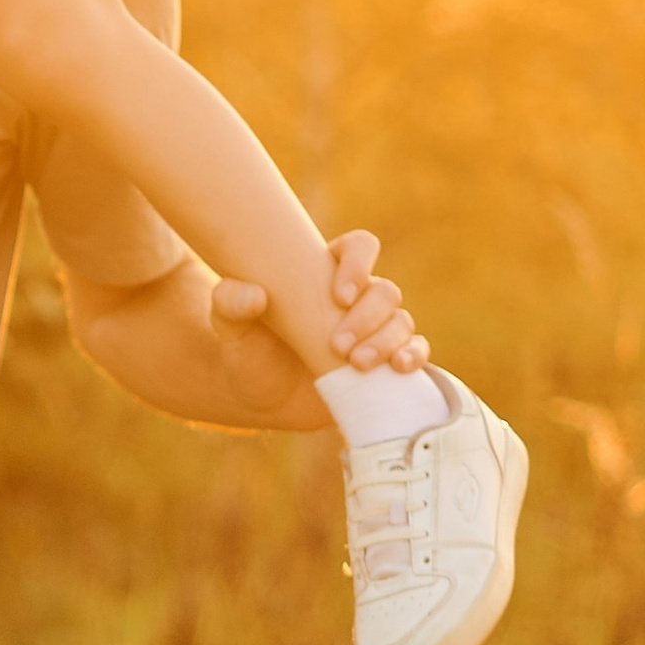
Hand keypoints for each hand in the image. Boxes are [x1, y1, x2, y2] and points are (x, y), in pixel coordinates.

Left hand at [210, 230, 424, 376]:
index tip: (340, 295)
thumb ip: (229, 304)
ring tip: (357, 364)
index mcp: (326, 272)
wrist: (259, 397)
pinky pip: (415, 351)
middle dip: (366, 318)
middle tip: (337, 345)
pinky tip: (400, 366)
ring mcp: (375, 331)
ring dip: (385, 341)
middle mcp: (358, 299)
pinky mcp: (385, 362)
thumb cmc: (248, 351)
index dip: (359, 263)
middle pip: (384, 292)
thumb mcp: (231, 327)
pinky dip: (414, 356)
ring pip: (401, 321)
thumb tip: (250, 293)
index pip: (360, 247)